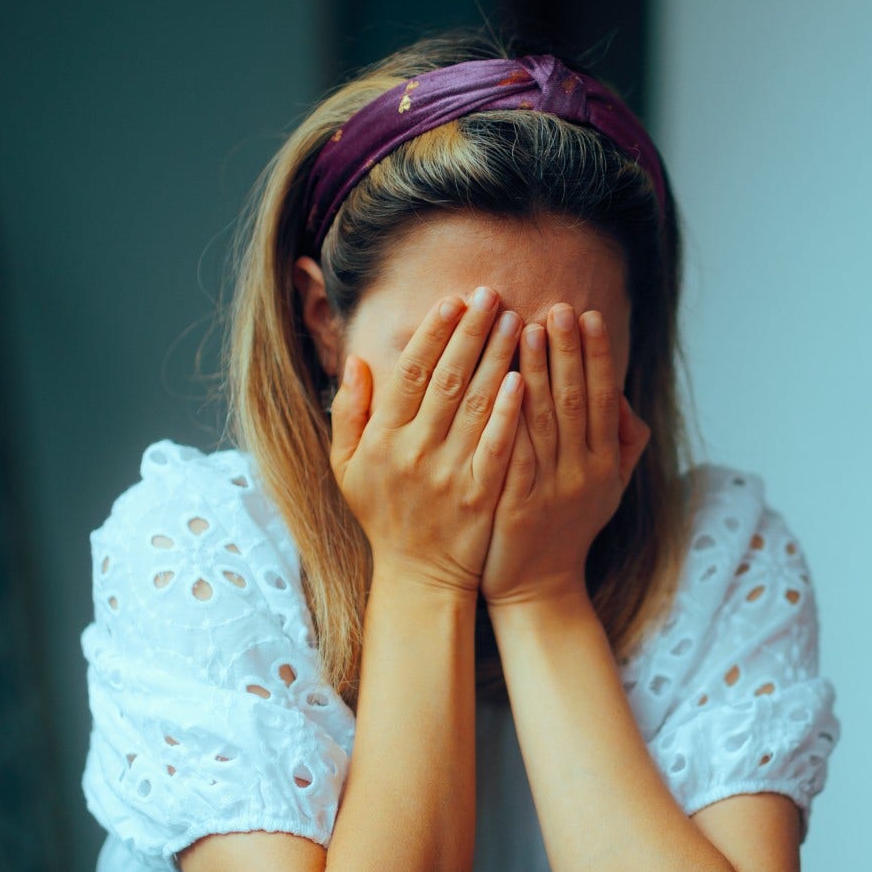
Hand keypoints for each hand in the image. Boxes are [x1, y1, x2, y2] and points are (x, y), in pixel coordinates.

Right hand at [330, 287, 523, 593]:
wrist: (418, 576)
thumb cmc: (383, 515)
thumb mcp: (347, 467)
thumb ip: (349, 413)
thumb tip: (357, 361)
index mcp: (383, 440)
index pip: (412, 374)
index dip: (433, 334)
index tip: (453, 300)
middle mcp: (415, 452)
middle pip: (448, 380)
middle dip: (471, 333)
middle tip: (493, 295)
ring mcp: (450, 474)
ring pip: (477, 405)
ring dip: (497, 358)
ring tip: (516, 320)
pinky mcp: (481, 495)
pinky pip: (497, 446)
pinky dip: (509, 412)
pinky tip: (523, 379)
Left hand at [480, 303, 647, 606]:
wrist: (539, 588)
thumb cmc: (568, 530)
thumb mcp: (608, 489)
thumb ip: (623, 446)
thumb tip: (628, 400)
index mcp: (604, 462)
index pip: (604, 397)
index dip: (598, 355)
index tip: (589, 315)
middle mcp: (582, 471)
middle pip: (577, 400)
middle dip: (568, 350)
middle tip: (558, 307)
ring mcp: (550, 487)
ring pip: (546, 419)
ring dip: (538, 369)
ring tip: (526, 327)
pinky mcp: (517, 502)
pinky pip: (516, 451)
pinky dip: (514, 417)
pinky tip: (506, 384)